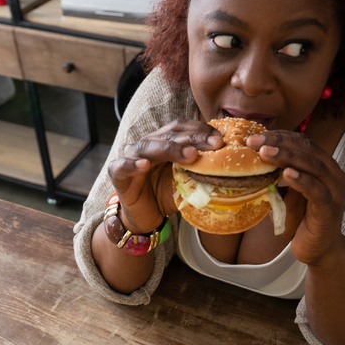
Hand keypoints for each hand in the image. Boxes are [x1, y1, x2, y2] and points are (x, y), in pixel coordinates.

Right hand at [107, 120, 222, 234]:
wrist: (146, 217)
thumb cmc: (166, 195)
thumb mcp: (188, 181)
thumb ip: (200, 169)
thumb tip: (227, 164)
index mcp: (164, 140)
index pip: (182, 128)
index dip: (201, 130)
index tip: (221, 140)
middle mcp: (148, 144)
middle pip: (169, 134)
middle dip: (194, 138)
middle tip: (215, 145)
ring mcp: (131, 157)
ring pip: (149, 146)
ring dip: (170, 148)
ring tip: (189, 155)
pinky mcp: (117, 173)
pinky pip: (123, 166)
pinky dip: (132, 164)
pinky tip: (144, 165)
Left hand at [247, 130, 344, 266]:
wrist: (318, 250)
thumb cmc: (302, 220)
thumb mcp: (287, 194)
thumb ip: (278, 177)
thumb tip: (251, 162)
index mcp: (324, 166)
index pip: (303, 142)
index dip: (280, 136)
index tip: (255, 136)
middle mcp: (333, 174)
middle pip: (308, 149)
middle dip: (279, 142)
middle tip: (254, 141)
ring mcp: (334, 190)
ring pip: (313, 165)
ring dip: (287, 157)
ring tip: (265, 153)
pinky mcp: (330, 208)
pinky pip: (317, 190)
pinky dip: (301, 180)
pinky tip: (286, 174)